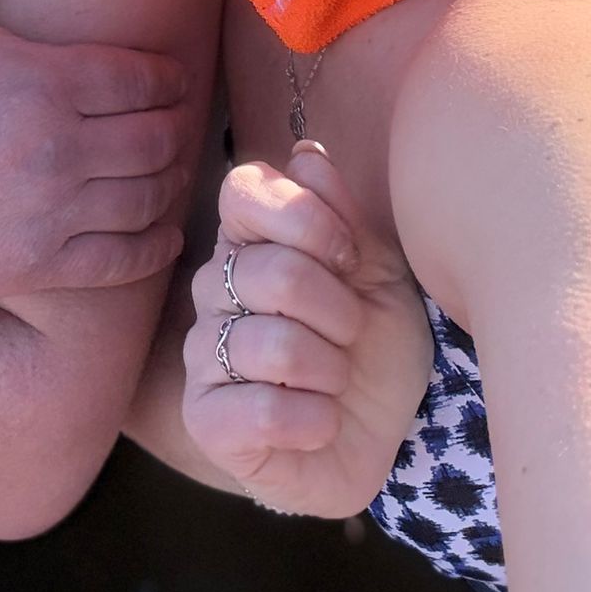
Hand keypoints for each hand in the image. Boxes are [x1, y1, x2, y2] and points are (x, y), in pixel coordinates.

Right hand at [0, 0, 193, 309]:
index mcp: (44, 81)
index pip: (140, 79)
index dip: (168, 78)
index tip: (174, 79)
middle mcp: (60, 148)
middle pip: (157, 137)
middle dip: (177, 127)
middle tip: (180, 122)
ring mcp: (50, 211)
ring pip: (146, 197)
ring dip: (170, 182)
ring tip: (171, 170)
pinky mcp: (34, 264)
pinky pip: (119, 260)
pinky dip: (152, 245)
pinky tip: (159, 232)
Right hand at [181, 148, 431, 518]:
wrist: (388, 436)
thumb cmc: (377, 346)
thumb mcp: (380, 273)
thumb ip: (342, 214)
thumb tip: (306, 156)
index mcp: (248, 242)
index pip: (243, 191)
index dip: (307, 219)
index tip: (349, 257)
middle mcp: (212, 290)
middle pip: (272, 272)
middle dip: (340, 310)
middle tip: (353, 334)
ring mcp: (202, 355)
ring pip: (272, 345)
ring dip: (332, 369)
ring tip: (337, 381)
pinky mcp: (207, 422)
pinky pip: (263, 412)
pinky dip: (316, 419)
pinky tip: (322, 422)